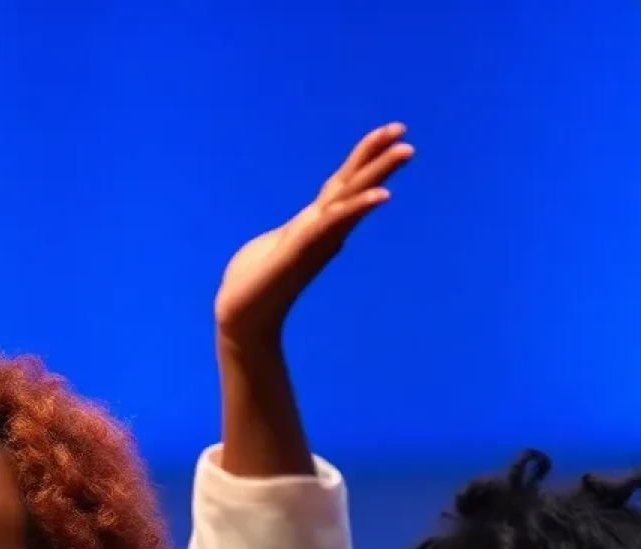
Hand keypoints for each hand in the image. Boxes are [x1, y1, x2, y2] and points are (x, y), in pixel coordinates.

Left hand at [215, 124, 412, 349]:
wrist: (238, 319)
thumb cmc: (250, 285)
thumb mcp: (269, 247)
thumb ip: (288, 235)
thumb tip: (292, 236)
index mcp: (313, 224)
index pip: (344, 184)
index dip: (365, 158)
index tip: (391, 132)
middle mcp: (321, 230)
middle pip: (355, 186)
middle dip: (380, 160)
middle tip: (409, 137)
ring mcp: (315, 240)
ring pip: (352, 198)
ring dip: (379, 174)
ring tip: (406, 150)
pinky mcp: (301, 251)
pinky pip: (333, 224)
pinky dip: (356, 208)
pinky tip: (380, 197)